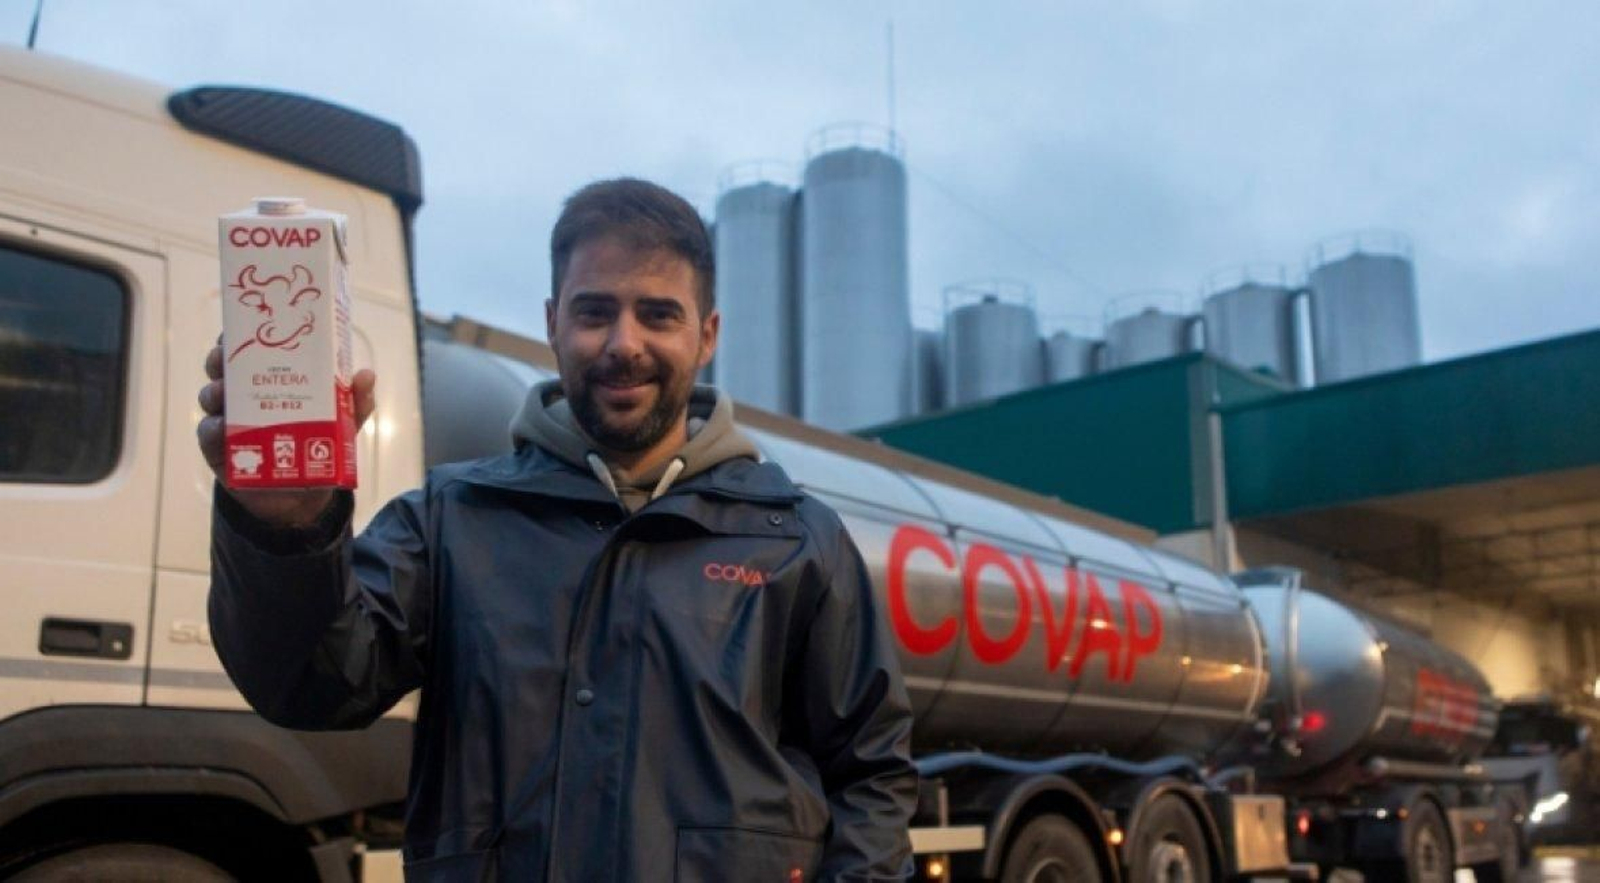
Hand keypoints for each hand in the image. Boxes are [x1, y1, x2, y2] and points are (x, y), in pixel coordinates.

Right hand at [197, 334, 376, 528]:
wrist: (302, 495)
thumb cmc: (318, 444)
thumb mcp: (341, 422)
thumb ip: (355, 401)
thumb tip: (367, 375)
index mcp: (269, 380)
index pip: (250, 351)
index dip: (241, 334)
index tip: (243, 324)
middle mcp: (243, 395)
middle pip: (222, 368)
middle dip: (220, 358)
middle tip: (224, 356)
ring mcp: (228, 420)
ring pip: (211, 396)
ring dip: (215, 390)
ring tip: (223, 391)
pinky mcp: (218, 450)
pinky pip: (208, 434)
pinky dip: (213, 428)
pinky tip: (221, 426)